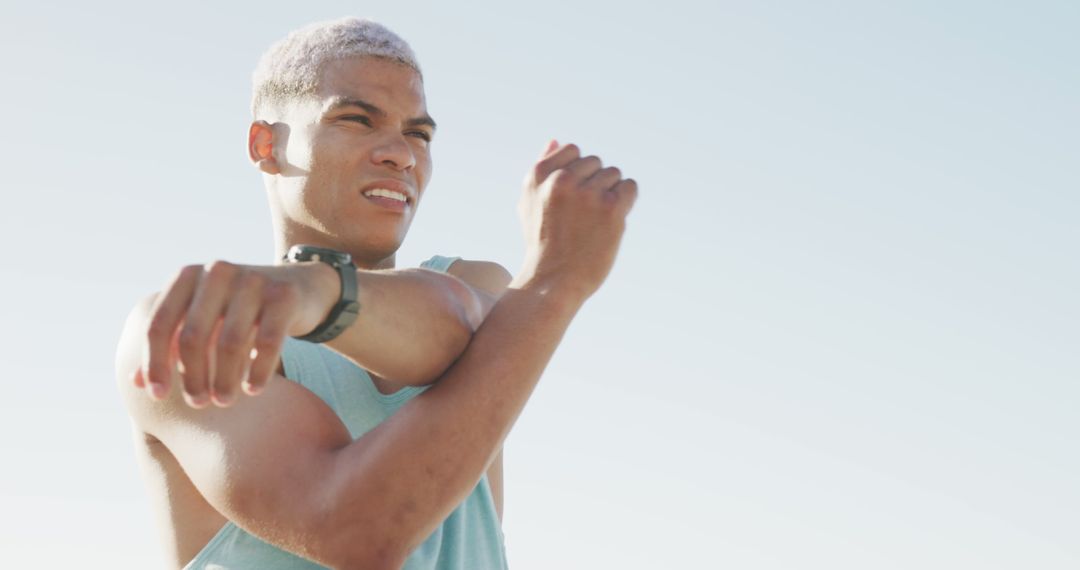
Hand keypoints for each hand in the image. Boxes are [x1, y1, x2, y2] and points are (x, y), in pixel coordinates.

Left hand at [134, 260, 338, 406]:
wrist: (299, 287)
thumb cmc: (239, 311)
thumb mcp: (203, 320)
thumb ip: (170, 346)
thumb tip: (134, 382)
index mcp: (188, 277)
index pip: (160, 324)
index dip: (155, 363)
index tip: (157, 397)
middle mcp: (217, 272)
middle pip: (193, 336)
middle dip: (192, 377)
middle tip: (197, 404)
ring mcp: (253, 281)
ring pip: (230, 343)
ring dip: (224, 380)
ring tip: (223, 402)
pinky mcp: (284, 296)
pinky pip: (267, 342)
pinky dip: (258, 371)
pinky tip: (253, 390)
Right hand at [515, 140, 637, 301]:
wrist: (553, 282)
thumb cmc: (542, 243)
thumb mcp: (529, 202)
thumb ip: (542, 169)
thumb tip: (556, 140)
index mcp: (538, 176)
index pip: (573, 151)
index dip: (578, 174)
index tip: (572, 200)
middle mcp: (561, 180)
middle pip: (596, 163)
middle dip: (594, 184)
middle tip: (583, 215)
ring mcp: (587, 194)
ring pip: (613, 175)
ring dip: (610, 194)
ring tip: (595, 221)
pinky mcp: (610, 208)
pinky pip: (629, 187)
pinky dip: (626, 201)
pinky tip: (612, 219)